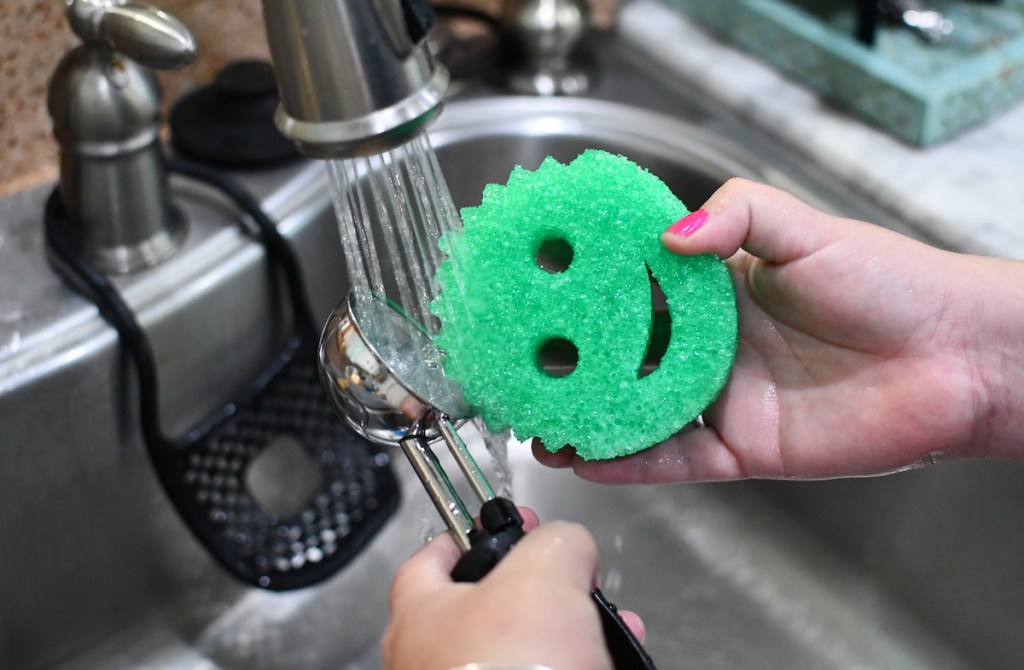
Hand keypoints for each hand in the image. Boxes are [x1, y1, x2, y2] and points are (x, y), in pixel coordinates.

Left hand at [383, 508, 643, 668]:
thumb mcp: (543, 572)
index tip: (493, 529)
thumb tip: (569, 545)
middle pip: (488, 611)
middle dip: (542, 593)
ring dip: (570, 636)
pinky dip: (577, 669)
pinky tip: (609, 665)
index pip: (428, 561)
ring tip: (609, 629)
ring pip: (521, 655)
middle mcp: (433, 665)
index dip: (467, 538)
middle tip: (571, 583)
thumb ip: (556, 543)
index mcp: (419, 617)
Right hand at [537, 178, 1023, 481]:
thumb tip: (669, 234)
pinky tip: (590, 456)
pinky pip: (676, 459)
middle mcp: (712, 348)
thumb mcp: (806, 229)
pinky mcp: (744, 448)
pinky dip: (632, 461)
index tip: (542, 290)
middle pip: (624, 358)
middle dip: (574, 363)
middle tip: (524, 364)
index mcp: (719, 293)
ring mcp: (724, 400)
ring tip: (539, 419)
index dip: (586, 292)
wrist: (956, 356)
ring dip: (589, 417)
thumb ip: (737, 216)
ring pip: (639, 412)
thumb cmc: (891, 282)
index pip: (635, 292)